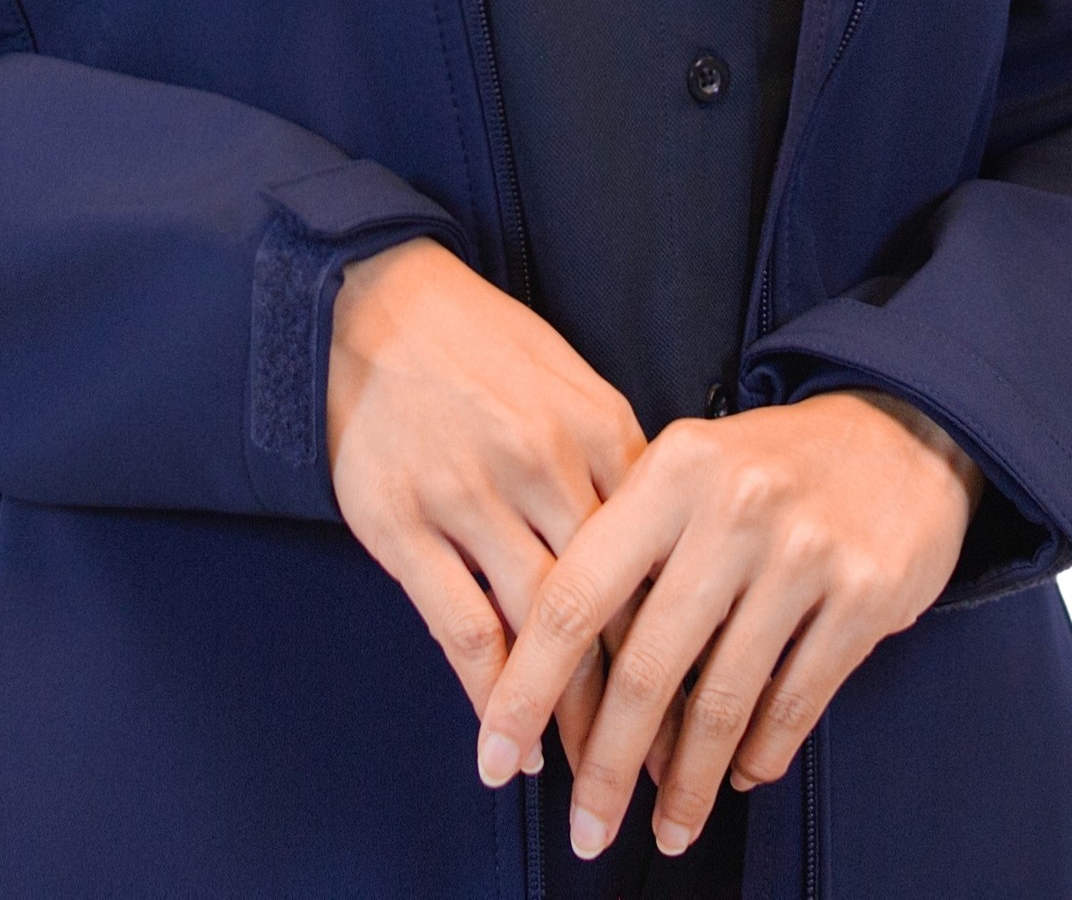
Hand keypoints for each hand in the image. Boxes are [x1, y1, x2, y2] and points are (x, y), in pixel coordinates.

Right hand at [324, 236, 646, 774]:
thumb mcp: (568, 379)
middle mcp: (541, 462)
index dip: (685, 637)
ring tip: (590, 772)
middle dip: (642, 699)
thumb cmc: (478, 342)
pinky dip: (491, 693)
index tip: (704, 697)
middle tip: (660, 767)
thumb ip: (615, 459)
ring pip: (541, 628)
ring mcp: (468, 494)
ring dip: (568, 713)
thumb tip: (661, 547)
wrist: (367, 299)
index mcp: (597, 424)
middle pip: (612, 604)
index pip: (660, 553)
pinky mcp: (400, 522)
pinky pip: (460, 628)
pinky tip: (510, 740)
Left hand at [476, 385, 977, 864]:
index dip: (528, 688)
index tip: (496, 757)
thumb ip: (624, 548)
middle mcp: (733, 508)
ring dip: (689, 783)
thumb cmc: (768, 467)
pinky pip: (796, 700)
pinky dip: (761, 754)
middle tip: (585, 830)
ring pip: (723, 699)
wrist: (900, 434)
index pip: (576, 596)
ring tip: (668, 830)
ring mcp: (804, 552)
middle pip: (647, 666)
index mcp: (670, 471)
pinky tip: (739, 779)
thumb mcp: (686, 471)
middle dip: (608, 766)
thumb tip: (554, 672)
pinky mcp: (866, 594)